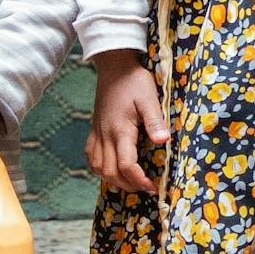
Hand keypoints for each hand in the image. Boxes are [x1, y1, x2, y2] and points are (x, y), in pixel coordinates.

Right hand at [86, 50, 167, 193]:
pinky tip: (112, 170)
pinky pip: (91, 157)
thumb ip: (155, 121)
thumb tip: (163, 141)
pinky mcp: (94, 130)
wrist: (114, 67)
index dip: (139, 181)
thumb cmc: (134, 81)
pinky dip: (100, 169)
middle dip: (127, 185)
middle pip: (110, 172)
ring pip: (98, 168)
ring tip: (131, 182)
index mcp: (120, 130)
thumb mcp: (149, 98)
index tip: (153, 187)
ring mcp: (97, 133)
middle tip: (146, 187)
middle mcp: (105, 135)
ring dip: (113, 180)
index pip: (126, 165)